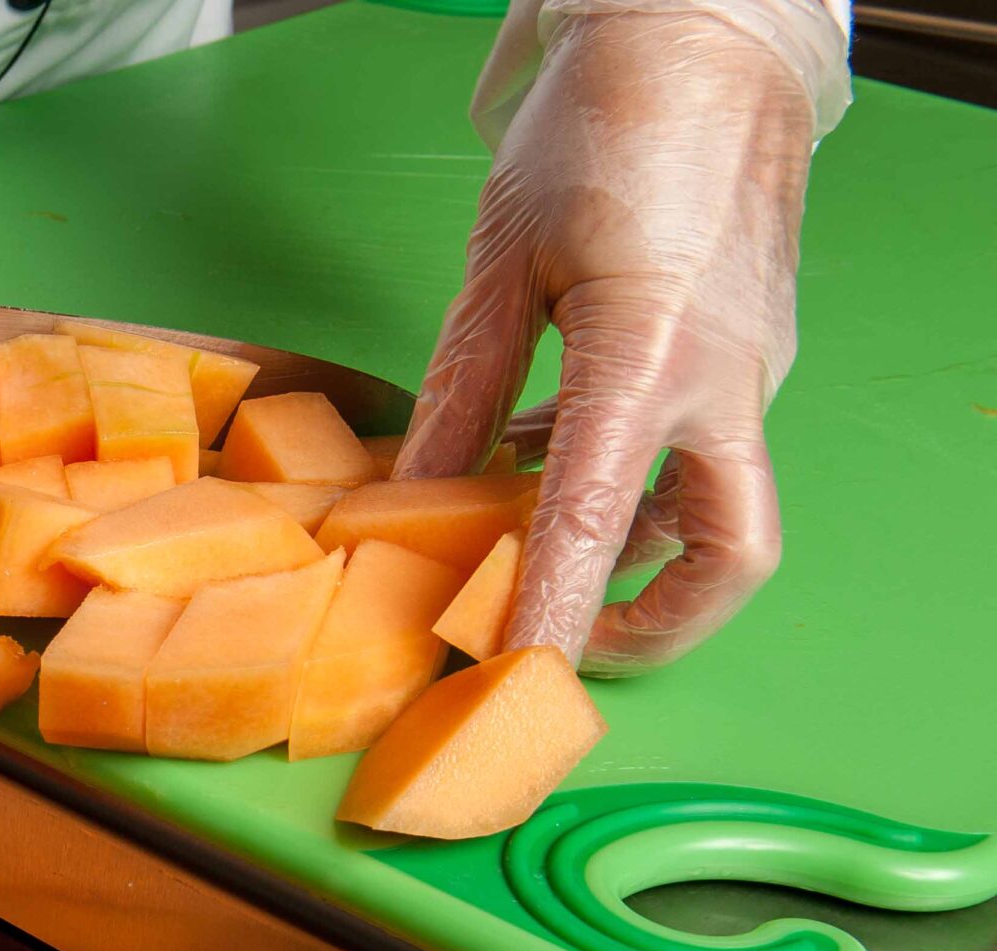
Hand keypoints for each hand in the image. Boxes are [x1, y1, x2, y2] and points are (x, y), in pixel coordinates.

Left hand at [395, 4, 832, 673]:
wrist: (709, 38)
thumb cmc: (603, 126)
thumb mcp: (503, 260)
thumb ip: (464, 390)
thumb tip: (409, 499)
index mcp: (652, 354)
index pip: (600, 522)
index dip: (555, 615)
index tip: (517, 679)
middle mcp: (723, 377)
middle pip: (729, 551)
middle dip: (655, 621)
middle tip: (559, 637)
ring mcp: (748, 366)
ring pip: (717, 505)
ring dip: (633, 545)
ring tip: (516, 532)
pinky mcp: (746, 350)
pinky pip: (701, 449)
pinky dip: (633, 479)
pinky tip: (544, 457)